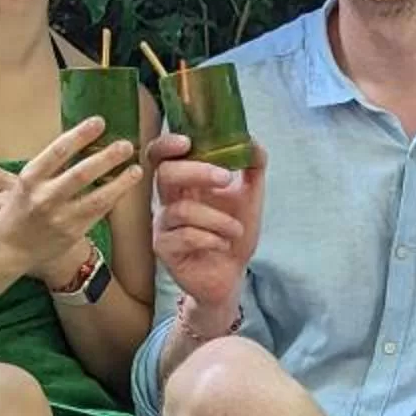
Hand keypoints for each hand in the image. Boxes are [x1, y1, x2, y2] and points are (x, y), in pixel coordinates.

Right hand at [0, 119, 139, 284]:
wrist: (9, 247)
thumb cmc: (21, 208)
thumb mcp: (29, 181)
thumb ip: (52, 166)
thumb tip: (86, 141)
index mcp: (31, 177)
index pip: (58, 150)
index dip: (80, 134)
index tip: (99, 122)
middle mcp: (44, 197)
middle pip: (81, 173)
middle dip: (107, 157)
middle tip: (127, 145)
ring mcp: (59, 217)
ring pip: (96, 198)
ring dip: (120, 182)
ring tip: (137, 169)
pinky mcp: (71, 233)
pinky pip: (98, 213)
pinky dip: (113, 198)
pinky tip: (125, 187)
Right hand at [149, 128, 264, 319]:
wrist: (231, 276)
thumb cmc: (233, 234)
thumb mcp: (250, 197)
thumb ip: (253, 167)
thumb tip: (252, 140)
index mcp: (184, 183)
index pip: (162, 156)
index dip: (167, 144)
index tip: (187, 142)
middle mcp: (168, 201)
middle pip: (166, 174)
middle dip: (197, 172)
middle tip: (226, 178)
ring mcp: (163, 225)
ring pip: (183, 210)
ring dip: (217, 218)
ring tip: (236, 231)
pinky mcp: (164, 249)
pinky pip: (186, 236)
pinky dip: (211, 238)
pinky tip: (224, 244)